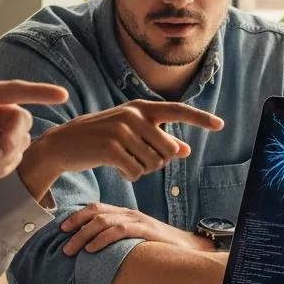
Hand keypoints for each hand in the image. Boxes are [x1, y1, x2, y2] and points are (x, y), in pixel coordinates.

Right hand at [18, 100, 222, 199]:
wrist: (63, 145)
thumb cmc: (100, 139)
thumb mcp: (129, 134)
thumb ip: (157, 139)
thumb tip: (185, 150)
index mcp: (140, 107)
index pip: (177, 111)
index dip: (200, 119)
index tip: (221, 125)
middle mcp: (134, 115)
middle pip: (168, 150)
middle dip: (157, 161)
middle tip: (137, 158)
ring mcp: (122, 131)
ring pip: (153, 164)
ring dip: (141, 169)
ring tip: (123, 160)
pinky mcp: (111, 149)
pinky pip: (137, 173)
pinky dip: (129, 176)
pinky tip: (116, 168)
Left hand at [61, 203, 211, 255]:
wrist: (188, 247)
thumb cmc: (159, 245)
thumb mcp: (135, 237)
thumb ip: (118, 236)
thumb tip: (93, 247)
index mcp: (124, 213)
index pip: (95, 208)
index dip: (77, 216)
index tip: (61, 227)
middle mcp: (128, 213)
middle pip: (95, 213)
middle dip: (75, 226)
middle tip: (62, 241)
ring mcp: (136, 220)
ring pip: (102, 222)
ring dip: (83, 235)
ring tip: (71, 249)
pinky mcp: (144, 230)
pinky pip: (118, 231)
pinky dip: (101, 239)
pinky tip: (91, 249)